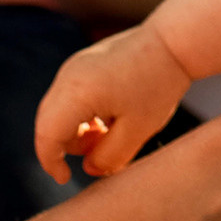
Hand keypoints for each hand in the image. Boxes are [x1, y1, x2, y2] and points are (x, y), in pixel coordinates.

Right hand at [33, 16, 192, 178]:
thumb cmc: (159, 84)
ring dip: (75, 131)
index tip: (66, 179)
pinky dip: (80, 115)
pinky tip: (108, 119)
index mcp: (78, 92)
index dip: (51, 162)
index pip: (47, 135)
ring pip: (57, 110)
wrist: (173, 41)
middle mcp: (68, 75)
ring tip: (109, 134)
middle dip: (66, 146)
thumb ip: (109, 156)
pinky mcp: (83, 64)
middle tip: (98, 155)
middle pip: (47, 122)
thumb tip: (89, 168)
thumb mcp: (137, 130)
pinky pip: (69, 97)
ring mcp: (74, 66)